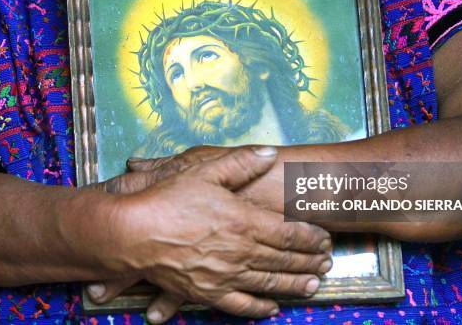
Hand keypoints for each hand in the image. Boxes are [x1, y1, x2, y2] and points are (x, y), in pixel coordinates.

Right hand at [99, 146, 331, 321]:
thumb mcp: (204, 170)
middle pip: (284, 260)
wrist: (133, 233)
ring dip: (295, 285)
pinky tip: (273, 308)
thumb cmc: (167, 200)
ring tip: (314, 286)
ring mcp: (225, 276)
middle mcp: (241, 252)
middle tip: (328, 263)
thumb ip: (240, 162)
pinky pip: (240, 305)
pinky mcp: (207, 293)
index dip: (310, 236)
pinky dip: (259, 308)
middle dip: (310, 261)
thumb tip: (270, 153)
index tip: (325, 238)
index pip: (288, 232)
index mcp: (244, 221)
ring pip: (270, 283)